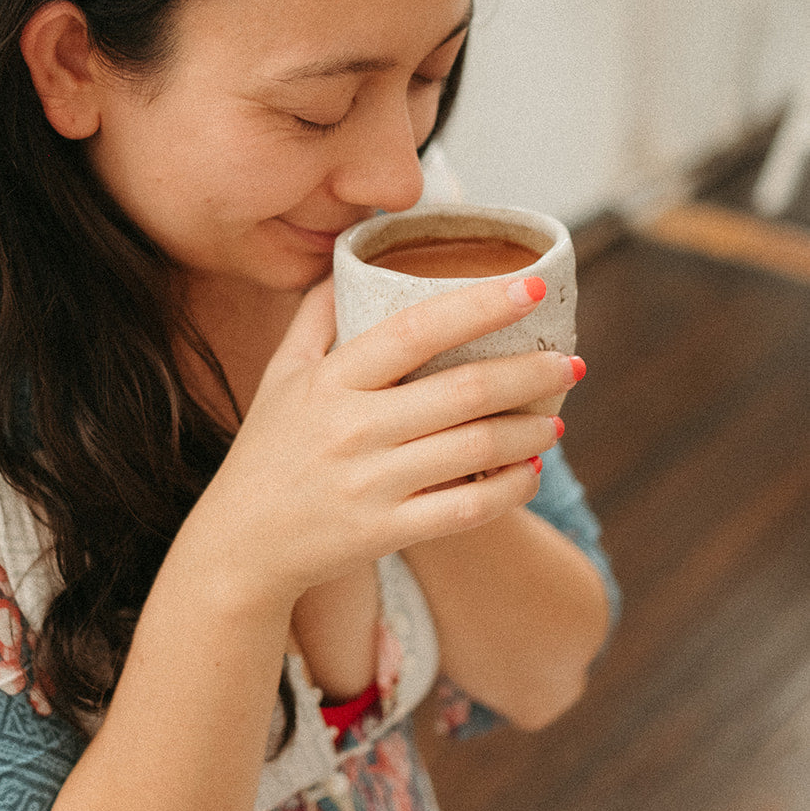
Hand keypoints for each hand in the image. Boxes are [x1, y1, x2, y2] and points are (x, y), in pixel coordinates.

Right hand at [184, 274, 580, 608]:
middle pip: (465, 391)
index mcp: (331, 381)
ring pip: (477, 449)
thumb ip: (315, 318)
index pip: (416, 329)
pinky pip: (468, 509)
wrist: (240, 547)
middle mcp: (352, 428)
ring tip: (556, 419)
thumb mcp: (278, 377)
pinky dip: (511, 489)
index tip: (533, 287)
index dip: (481, 305)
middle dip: (532, 373)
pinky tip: (529, 472)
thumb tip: (347, 262)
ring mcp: (370, 484)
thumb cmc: (267, 452)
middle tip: (571, 363)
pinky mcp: (385, 532)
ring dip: (530, 431)